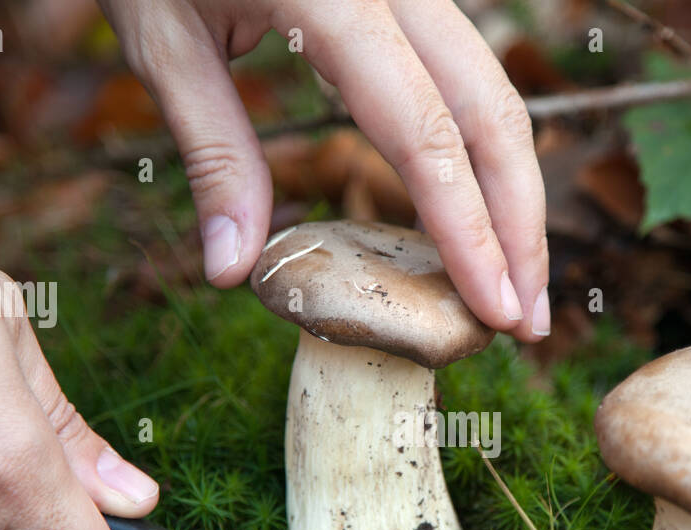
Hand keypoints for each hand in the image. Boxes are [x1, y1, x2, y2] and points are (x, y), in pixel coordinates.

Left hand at [97, 0, 550, 339]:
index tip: (493, 310)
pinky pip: (469, 82)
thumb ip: (214, 154)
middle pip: (494, 115)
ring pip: (499, 96)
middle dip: (521, 227)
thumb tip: (233, 274)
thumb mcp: (162, 41)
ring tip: (518, 288)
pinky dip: (487, 159)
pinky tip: (485, 220)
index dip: (469, 230)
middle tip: (528, 325)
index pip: (425, 133)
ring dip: (517, 198)